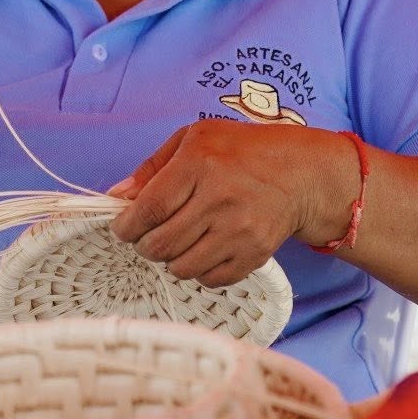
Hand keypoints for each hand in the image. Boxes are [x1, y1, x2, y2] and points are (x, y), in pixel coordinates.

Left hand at [106, 120, 352, 287]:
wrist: (300, 174)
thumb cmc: (242, 151)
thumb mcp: (194, 139)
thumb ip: (152, 167)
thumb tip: (117, 196)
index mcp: (200, 163)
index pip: (149, 208)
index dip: (127, 225)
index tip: (123, 227)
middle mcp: (220, 198)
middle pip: (160, 244)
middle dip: (144, 245)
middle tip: (146, 237)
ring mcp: (239, 230)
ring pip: (181, 267)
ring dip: (169, 259)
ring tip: (176, 242)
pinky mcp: (254, 254)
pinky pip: (209, 279)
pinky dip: (197, 271)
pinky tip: (201, 250)